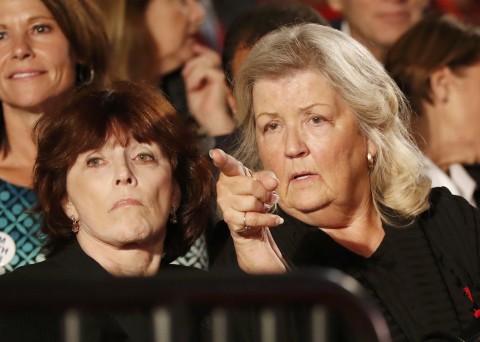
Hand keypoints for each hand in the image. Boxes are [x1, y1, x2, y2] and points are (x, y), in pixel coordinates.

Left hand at [182, 44, 235, 136]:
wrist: (210, 120)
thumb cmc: (202, 108)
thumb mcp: (192, 87)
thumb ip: (192, 73)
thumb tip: (190, 59)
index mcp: (214, 75)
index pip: (210, 55)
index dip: (201, 48)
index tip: (192, 46)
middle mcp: (219, 74)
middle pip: (209, 55)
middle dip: (193, 61)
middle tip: (185, 75)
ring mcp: (221, 76)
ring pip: (205, 61)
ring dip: (192, 72)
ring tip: (190, 86)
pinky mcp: (220, 80)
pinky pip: (205, 70)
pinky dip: (195, 78)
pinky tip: (193, 89)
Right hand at [210, 148, 287, 273]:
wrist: (250, 219)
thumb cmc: (254, 194)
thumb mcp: (262, 181)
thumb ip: (267, 178)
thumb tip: (272, 183)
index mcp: (231, 173)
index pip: (227, 165)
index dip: (221, 159)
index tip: (215, 153)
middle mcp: (224, 186)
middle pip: (251, 186)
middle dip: (265, 193)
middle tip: (269, 196)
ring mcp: (225, 203)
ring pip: (253, 203)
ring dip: (264, 206)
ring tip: (264, 206)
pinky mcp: (230, 218)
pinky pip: (254, 218)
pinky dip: (268, 219)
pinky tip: (276, 219)